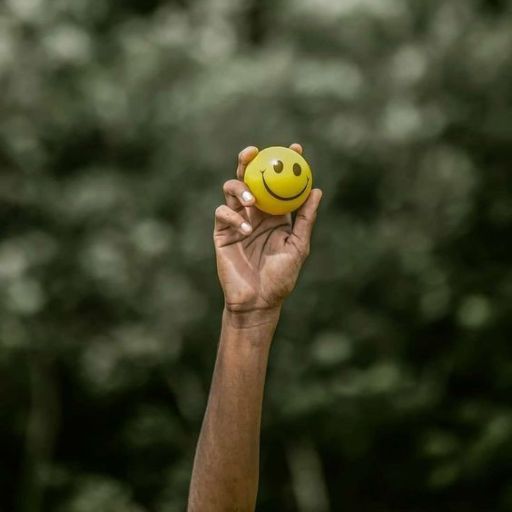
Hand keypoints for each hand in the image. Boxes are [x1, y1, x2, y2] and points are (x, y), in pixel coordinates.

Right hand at [214, 144, 321, 313]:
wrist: (258, 301)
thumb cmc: (281, 277)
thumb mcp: (298, 246)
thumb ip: (305, 219)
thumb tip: (317, 190)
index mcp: (275, 214)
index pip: (279, 182)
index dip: (286, 162)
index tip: (296, 148)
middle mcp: (255, 212)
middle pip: (249, 177)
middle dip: (249, 160)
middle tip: (255, 151)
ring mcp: (236, 220)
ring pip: (231, 189)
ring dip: (239, 188)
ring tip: (251, 199)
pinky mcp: (221, 232)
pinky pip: (222, 213)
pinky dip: (233, 216)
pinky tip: (245, 229)